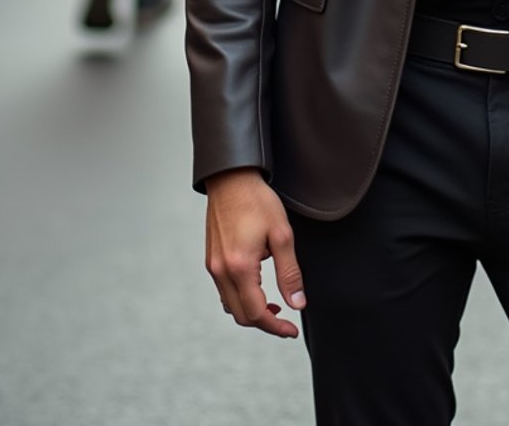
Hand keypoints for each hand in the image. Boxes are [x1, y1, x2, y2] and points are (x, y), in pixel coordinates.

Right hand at [205, 169, 305, 337]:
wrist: (231, 178)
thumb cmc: (257, 201)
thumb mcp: (281, 235)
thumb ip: (290, 273)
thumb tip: (298, 304)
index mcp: (240, 267)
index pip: (256, 313)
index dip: (276, 327)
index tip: (291, 330)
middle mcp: (221, 271)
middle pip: (241, 316)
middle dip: (265, 322)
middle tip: (286, 319)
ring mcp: (213, 266)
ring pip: (230, 306)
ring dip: (251, 311)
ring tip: (274, 304)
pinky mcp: (211, 259)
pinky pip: (224, 291)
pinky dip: (240, 298)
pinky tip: (256, 287)